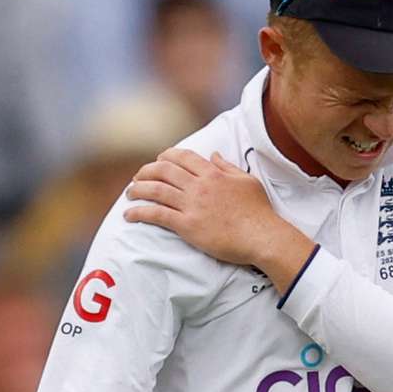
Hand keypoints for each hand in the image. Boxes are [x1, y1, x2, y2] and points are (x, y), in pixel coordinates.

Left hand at [124, 149, 314, 292]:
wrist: (262, 236)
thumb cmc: (259, 211)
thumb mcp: (247, 181)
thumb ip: (227, 167)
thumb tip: (213, 155)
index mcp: (213, 174)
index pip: (182, 157)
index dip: (166, 157)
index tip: (157, 161)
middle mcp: (199, 186)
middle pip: (163, 171)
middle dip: (146, 172)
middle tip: (138, 178)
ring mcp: (192, 205)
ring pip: (156, 191)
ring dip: (138, 190)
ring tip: (129, 194)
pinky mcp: (188, 226)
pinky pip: (157, 215)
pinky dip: (140, 213)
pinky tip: (129, 215)